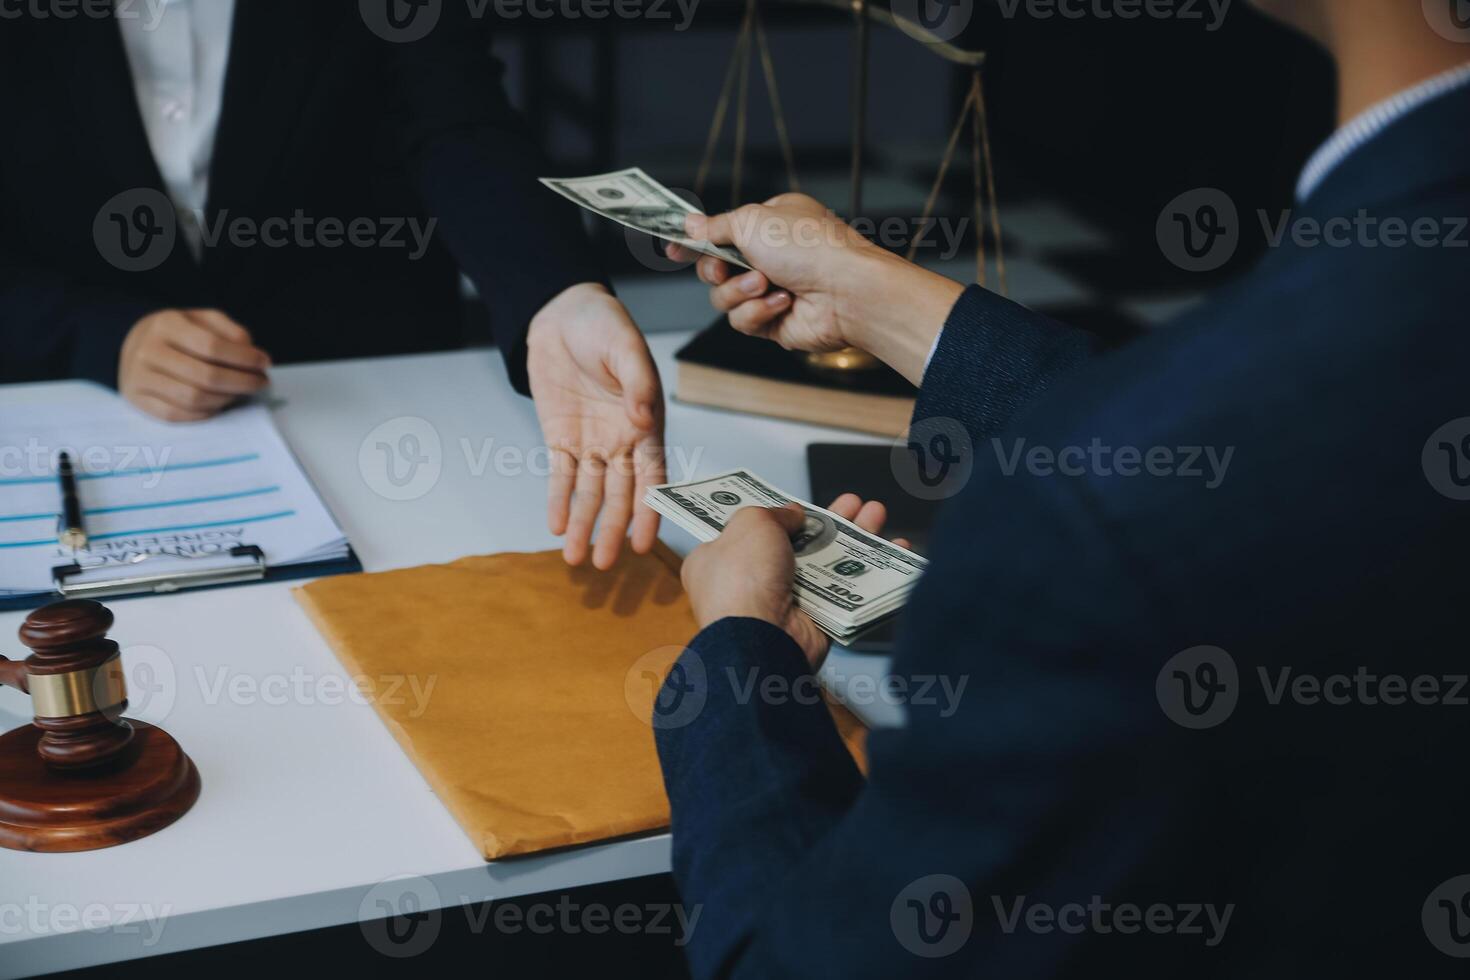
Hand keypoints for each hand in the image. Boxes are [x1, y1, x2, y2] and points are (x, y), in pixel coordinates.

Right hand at [119, 310, 270, 421]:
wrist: (135, 345)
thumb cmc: (181, 334)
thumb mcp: (204, 320)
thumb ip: (230, 331)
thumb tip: (252, 355)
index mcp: (166, 324)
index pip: (211, 346)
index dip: (244, 358)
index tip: (265, 363)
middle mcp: (148, 350)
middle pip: (205, 376)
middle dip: (242, 382)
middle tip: (261, 382)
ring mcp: (139, 377)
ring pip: (193, 398)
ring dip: (226, 399)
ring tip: (240, 392)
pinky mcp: (137, 399)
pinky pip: (176, 414)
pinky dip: (204, 413)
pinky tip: (219, 404)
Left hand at [528, 283, 665, 569]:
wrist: (562, 312)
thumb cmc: (604, 325)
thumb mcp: (625, 346)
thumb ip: (638, 383)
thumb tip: (645, 421)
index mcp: (647, 423)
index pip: (653, 476)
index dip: (650, 510)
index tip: (646, 541)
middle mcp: (623, 440)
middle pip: (621, 494)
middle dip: (614, 529)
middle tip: (606, 563)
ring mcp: (592, 442)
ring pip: (591, 493)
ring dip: (585, 525)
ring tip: (577, 558)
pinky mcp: (561, 437)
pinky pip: (561, 475)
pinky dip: (559, 500)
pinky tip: (556, 526)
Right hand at [667, 194, 963, 384]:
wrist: (846, 291)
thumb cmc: (811, 247)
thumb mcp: (753, 220)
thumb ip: (716, 226)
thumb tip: (690, 224)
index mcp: (768, 225)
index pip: (720, 233)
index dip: (693, 242)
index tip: (672, 249)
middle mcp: (770, 257)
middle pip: (714, 268)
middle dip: (716, 270)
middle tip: (725, 267)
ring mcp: (772, 290)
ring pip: (724, 298)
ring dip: (740, 291)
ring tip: (767, 284)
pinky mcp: (775, 321)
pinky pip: (743, 321)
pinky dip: (759, 312)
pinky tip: (783, 303)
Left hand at [681, 494, 908, 669]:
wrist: (761, 638)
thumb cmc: (742, 582)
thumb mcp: (750, 524)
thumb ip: (773, 512)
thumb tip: (792, 514)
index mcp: (720, 560)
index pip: (749, 533)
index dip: (776, 517)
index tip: (800, 506)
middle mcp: (751, 583)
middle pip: (798, 544)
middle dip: (829, 522)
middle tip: (852, 504)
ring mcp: (786, 602)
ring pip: (826, 564)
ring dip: (853, 538)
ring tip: (875, 514)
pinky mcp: (816, 619)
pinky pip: (847, 591)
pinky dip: (870, 572)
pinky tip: (891, 550)